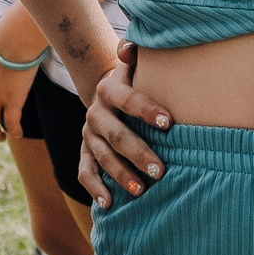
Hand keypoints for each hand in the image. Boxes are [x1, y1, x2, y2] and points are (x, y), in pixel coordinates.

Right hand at [79, 42, 172, 208]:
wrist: (110, 94)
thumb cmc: (137, 82)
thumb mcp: (136, 65)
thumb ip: (135, 54)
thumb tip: (128, 50)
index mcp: (109, 89)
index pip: (128, 98)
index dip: (147, 109)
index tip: (170, 123)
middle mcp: (96, 113)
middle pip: (116, 135)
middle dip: (138, 153)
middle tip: (161, 169)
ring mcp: (88, 135)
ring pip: (102, 157)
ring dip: (121, 174)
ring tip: (141, 191)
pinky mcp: (84, 152)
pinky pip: (85, 172)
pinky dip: (95, 189)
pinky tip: (109, 204)